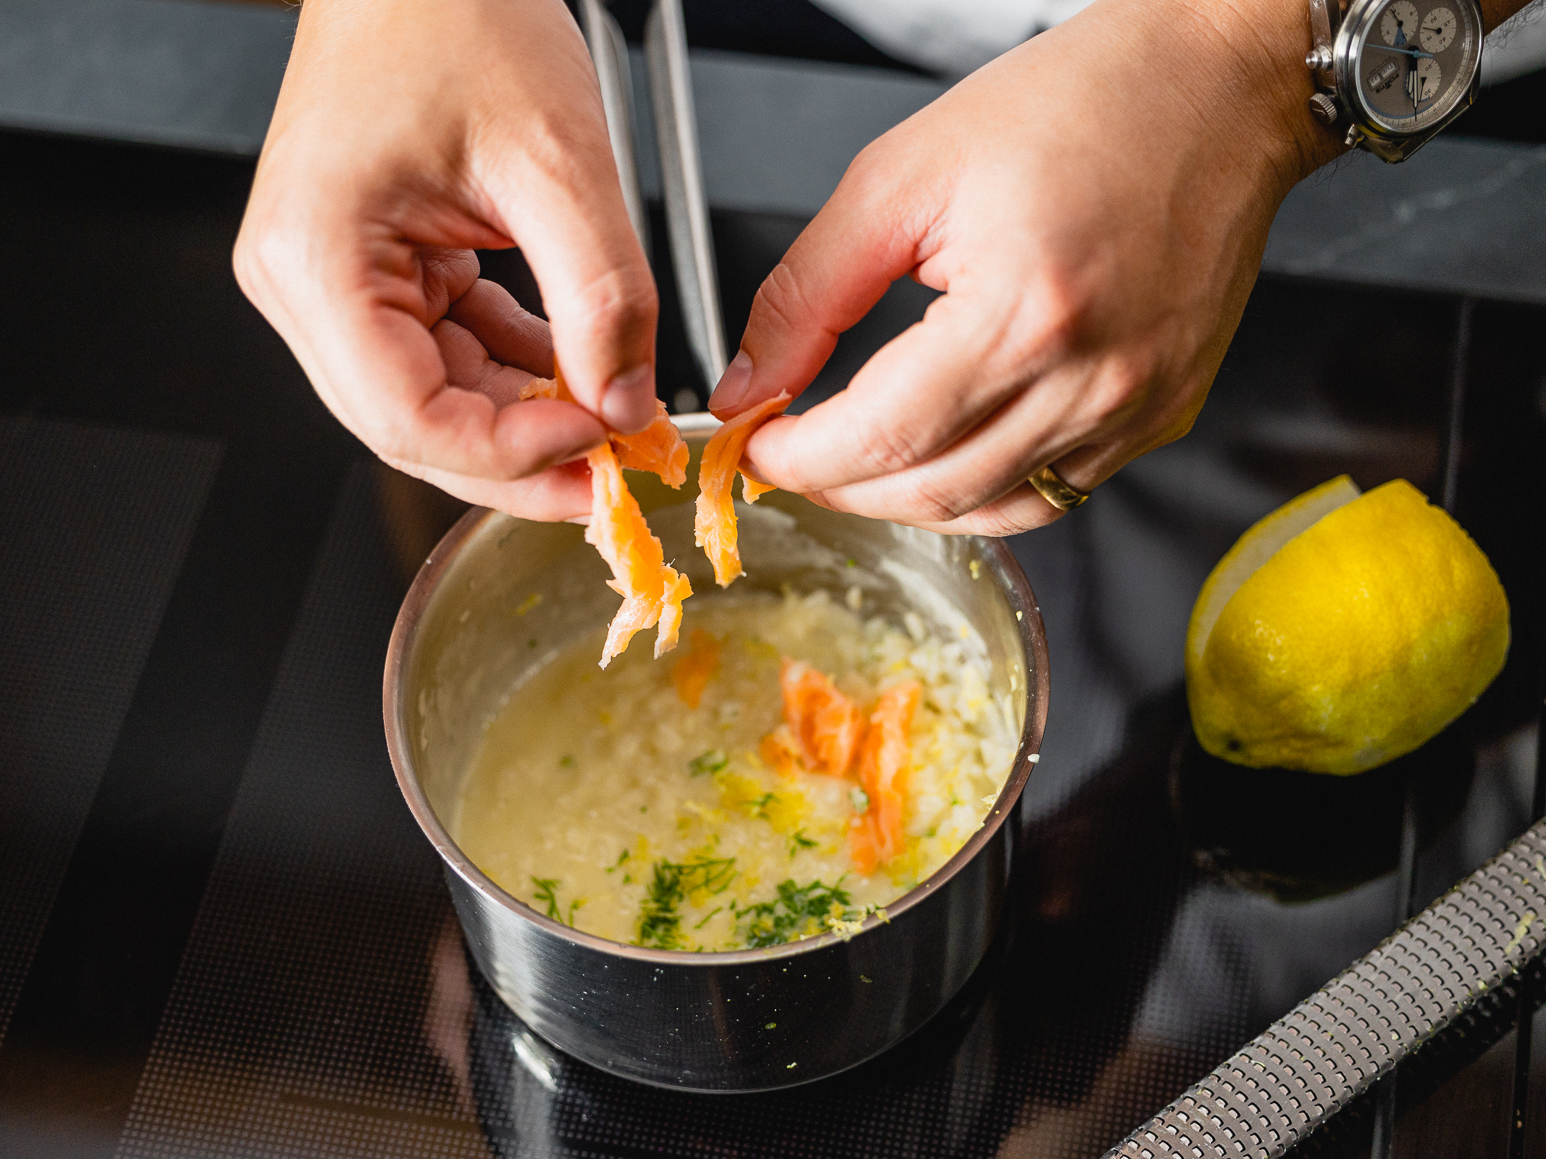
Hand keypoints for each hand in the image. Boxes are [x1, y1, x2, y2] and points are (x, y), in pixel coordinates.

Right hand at [235, 0, 657, 520]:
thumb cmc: (454, 10)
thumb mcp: (556, 159)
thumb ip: (601, 297)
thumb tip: (624, 403)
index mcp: (317, 258)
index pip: (409, 419)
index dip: (511, 455)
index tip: (600, 447)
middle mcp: (306, 283)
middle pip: (417, 428)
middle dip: (523, 457)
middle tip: (615, 473)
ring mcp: (339, 282)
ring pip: (439, 401)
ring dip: (528, 418)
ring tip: (612, 418)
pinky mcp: (380, 273)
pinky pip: (451, 354)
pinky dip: (519, 370)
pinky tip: (579, 369)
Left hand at [712, 0, 1338, 535]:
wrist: (1218, 88)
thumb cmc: (1080, 103)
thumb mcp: (903, 175)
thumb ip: (809, 293)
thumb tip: (750, 383)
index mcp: (1024, 309)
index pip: (880, 438)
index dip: (798, 459)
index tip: (754, 444)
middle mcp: (1093, 376)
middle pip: (930, 492)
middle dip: (837, 487)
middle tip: (793, 453)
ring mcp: (1138, 406)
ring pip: (989, 510)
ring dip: (903, 500)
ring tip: (858, 457)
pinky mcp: (1164, 414)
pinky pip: (1054, 493)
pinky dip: (981, 491)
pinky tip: (945, 453)